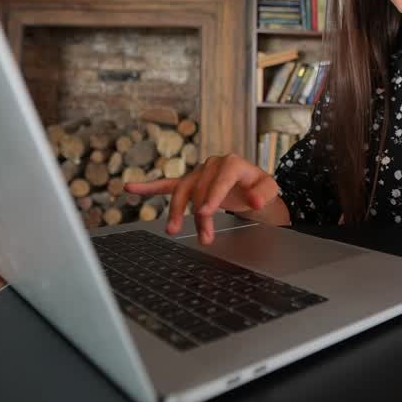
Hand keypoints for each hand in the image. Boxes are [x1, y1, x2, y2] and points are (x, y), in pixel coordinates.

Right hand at [125, 153, 279, 243]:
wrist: (253, 189)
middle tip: (205, 238)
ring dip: (178, 212)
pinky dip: (148, 187)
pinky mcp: (189, 182)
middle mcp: (213, 164)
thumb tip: (254, 200)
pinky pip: (167, 185)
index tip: (206, 212)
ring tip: (173, 230)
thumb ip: (265, 193)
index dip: (213, 196)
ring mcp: (198, 173)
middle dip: (201, 216)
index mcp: (233, 163)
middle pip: (201, 191)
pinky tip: (130, 187)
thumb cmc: (260, 189)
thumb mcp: (271, 191)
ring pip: (183, 192)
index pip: (220, 179)